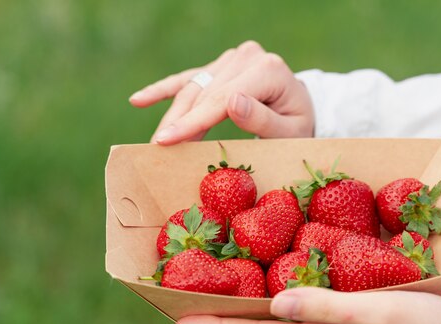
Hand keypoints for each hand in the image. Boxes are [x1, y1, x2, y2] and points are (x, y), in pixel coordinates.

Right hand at [129, 40, 314, 144]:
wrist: (302, 108)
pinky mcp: (221, 66)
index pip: (222, 99)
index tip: (166, 141)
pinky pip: (189, 78)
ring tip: (155, 141)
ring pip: (192, 87)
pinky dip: (164, 90)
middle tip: (156, 149)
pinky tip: (138, 100)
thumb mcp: (292, 131)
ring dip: (172, 115)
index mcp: (267, 69)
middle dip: (179, 122)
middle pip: (203, 93)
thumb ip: (264, 119)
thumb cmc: (299, 126)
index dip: (193, 122)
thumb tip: (232, 102)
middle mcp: (246, 57)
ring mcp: (232, 59)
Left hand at [174, 287, 440, 323]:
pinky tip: (272, 290)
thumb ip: (324, 305)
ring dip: (245, 312)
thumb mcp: (374, 312)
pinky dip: (275, 303)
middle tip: (189, 306)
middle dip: (223, 319)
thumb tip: (274, 303)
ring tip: (219, 298)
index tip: (179, 319)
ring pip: (276, 323)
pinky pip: (299, 314)